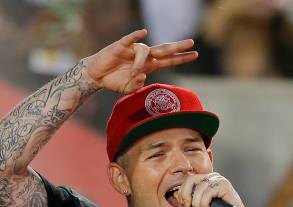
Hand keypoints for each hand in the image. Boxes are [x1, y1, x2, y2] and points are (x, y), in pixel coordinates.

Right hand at [83, 29, 197, 94]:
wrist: (98, 76)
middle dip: (177, 47)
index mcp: (148, 66)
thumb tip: (143, 75)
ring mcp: (132, 50)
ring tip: (134, 73)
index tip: (195, 54)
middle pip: (163, 50)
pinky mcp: (120, 46)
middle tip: (192, 42)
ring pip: (144, 52)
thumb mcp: (128, 89)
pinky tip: (143, 32)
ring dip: (140, 63)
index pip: (168, 61)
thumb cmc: (114, 81)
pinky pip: (130, 39)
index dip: (181, 58)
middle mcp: (143, 56)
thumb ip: (137, 85)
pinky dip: (136, 36)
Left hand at [174, 173, 244, 206]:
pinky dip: (204, 203)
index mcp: (203, 182)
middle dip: (186, 194)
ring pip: (199, 187)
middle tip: (189, 206)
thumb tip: (175, 195)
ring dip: (197, 203)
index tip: (184, 205)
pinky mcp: (224, 184)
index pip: (187, 181)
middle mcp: (210, 178)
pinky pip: (208, 192)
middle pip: (190, 179)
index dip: (182, 192)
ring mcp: (217, 180)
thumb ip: (186, 204)